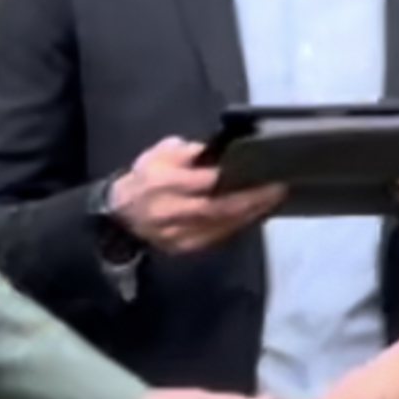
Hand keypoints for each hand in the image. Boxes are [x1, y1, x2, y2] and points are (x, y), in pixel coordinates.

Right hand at [110, 137, 285, 254]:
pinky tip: (255, 215)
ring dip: (249, 214)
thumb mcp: (161, 151)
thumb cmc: (145, 176)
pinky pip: (216, 238)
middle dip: (250, 200)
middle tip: (276, 188)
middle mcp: (170, 211)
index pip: (202, 181)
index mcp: (162, 182)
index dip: (230, 177)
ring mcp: (177, 234)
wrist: (122, 213)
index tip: (258, 167)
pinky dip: (238, 226)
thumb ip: (189, 151)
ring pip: (220, 227)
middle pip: (216, 208)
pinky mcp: (184, 247)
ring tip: (273, 200)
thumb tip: (219, 150)